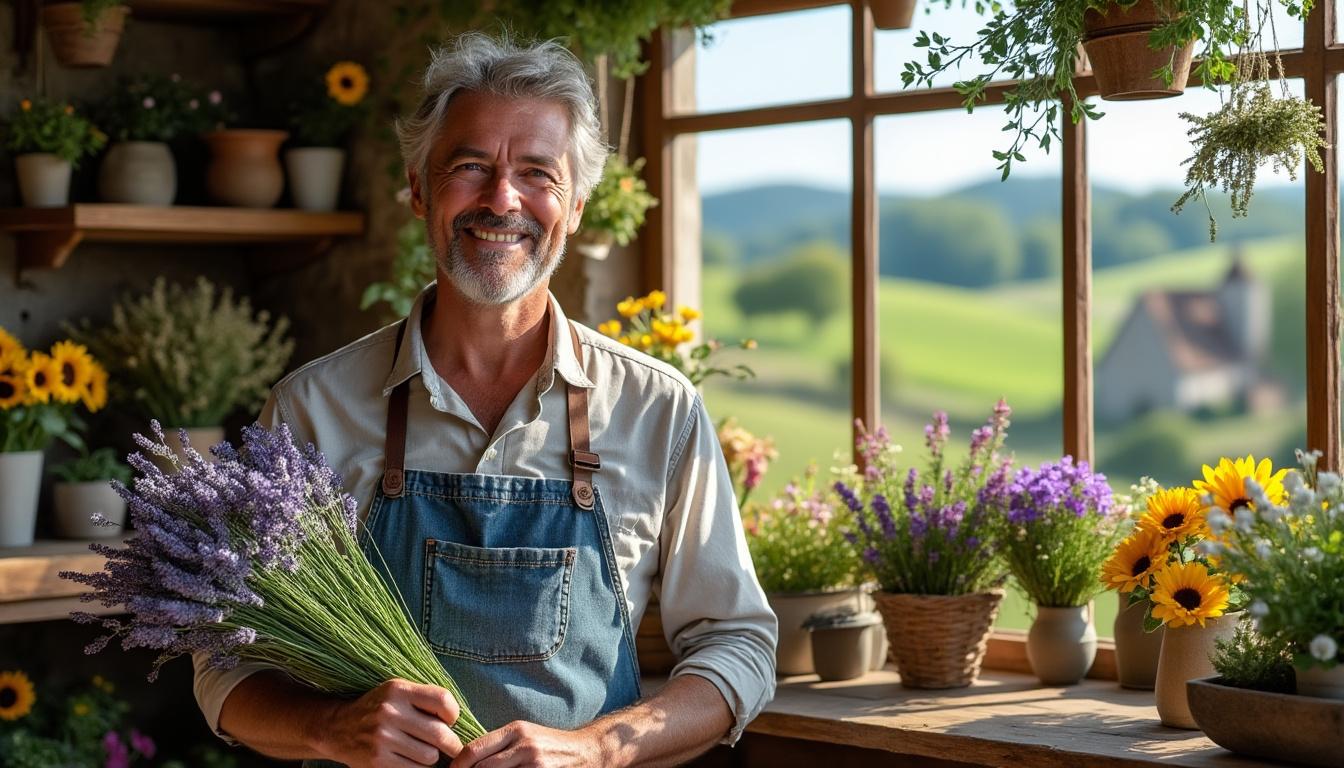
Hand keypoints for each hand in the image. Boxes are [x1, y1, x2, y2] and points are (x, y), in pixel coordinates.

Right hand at [315, 678, 464, 767]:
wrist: (337, 728)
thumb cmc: (378, 708)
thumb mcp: (397, 691)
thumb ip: (425, 699)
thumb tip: (459, 721)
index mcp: (398, 690)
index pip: (443, 700)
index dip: (453, 714)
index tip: (449, 720)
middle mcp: (389, 712)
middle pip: (440, 734)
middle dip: (451, 743)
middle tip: (450, 746)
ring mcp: (382, 738)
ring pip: (430, 756)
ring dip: (431, 756)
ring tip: (420, 749)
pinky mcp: (377, 761)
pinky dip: (417, 767)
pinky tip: (408, 759)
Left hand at [451, 720, 603, 767]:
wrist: (588, 751)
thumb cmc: (551, 745)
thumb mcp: (526, 736)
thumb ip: (500, 745)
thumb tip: (468, 757)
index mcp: (515, 730)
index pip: (475, 749)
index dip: (458, 765)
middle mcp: (524, 745)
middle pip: (482, 767)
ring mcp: (534, 764)